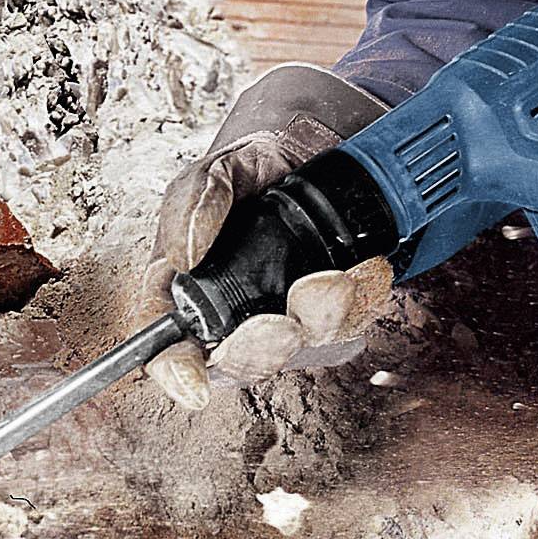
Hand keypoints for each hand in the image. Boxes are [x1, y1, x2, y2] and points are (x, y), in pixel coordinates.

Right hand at [120, 65, 386, 407]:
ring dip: (325, 319)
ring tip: (338, 279)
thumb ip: (191, 204)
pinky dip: (365, 295)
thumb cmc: (247, 173)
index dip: (176, 373)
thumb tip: (184, 255)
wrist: (308, 153)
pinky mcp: (337, 311)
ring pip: (307, 344)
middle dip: (265, 350)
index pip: (168, 350)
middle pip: (243, 362)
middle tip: (283, 326)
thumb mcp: (211, 173)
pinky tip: (370, 266)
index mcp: (188, 296)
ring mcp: (289, 319)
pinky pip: (356, 318)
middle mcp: (236, 320)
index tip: (193, 385)